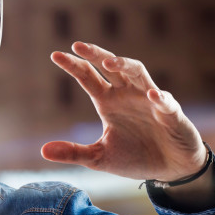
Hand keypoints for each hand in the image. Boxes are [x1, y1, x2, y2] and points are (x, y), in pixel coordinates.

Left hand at [41, 42, 206, 180]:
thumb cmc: (135, 157)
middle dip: (95, 54)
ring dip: (124, 65)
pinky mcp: (171, 113)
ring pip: (137, 72)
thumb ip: (73, 152)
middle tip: (78, 45)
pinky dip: (160, 98)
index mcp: (108, 102)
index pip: (88, 77)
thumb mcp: (99, 158)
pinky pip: (166, 102)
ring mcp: (150, 100)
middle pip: (111, 66)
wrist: (170, 169)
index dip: (74, 65)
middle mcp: (127, 94)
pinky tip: (153, 96)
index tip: (55, 55)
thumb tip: (43, 151)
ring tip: (108, 62)